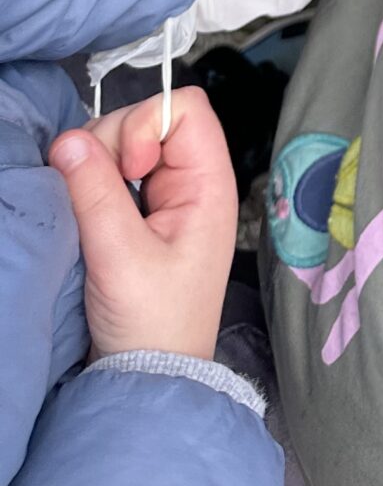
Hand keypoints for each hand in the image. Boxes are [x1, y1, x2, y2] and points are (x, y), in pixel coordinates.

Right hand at [49, 88, 235, 361]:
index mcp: (208, 184)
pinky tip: (85, 214)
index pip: (184, 108)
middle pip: (148, 121)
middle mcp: (191, 182)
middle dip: (110, 145)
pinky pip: (112, 175)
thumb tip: (70, 140)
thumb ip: (95, 194)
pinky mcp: (140, 214)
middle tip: (94, 193)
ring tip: (88, 212)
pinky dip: (91, 185)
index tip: (129, 168)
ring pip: (124, 146)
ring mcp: (164, 197)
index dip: (147, 124)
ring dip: (95, 167)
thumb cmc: (153, 324)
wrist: (150, 376)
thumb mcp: (121, 258)